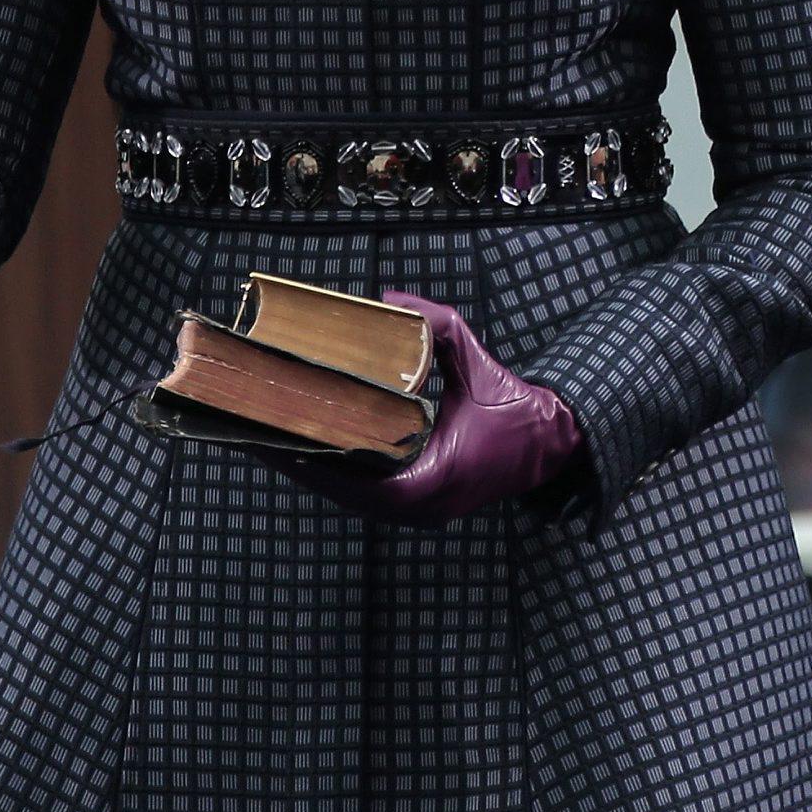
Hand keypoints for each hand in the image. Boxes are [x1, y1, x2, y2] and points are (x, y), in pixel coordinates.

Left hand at [279, 290, 586, 526]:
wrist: (553, 444)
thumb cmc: (515, 411)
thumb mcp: (477, 363)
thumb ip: (438, 328)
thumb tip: (391, 299)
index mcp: (428, 483)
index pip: (352, 481)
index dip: (309, 461)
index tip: (275, 438)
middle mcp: (416, 508)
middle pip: (339, 489)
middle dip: (298, 460)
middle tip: (258, 430)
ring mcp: (415, 511)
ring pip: (348, 494)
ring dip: (312, 468)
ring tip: (272, 438)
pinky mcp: (416, 504)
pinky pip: (365, 491)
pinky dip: (337, 470)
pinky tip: (312, 447)